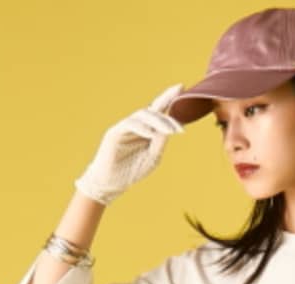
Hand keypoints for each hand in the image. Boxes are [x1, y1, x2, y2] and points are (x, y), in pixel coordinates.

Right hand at [74, 84, 185, 205]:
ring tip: (171, 131)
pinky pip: (130, 124)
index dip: (169, 98)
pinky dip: (142, 128)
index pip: (159, 110)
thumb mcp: (153, 157)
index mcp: (147, 129)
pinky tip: (151, 134)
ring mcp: (125, 127)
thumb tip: (171, 127)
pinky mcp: (115, 132)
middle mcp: (137, 124)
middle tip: (180, 114)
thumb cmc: (132, 170)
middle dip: (167, 104)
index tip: (182, 87)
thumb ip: (161, 142)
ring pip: (143, 114)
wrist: (112, 184)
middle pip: (152, 108)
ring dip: (159, 121)